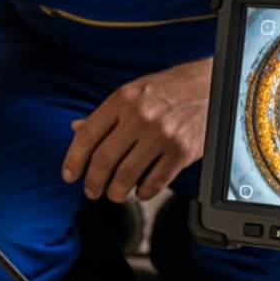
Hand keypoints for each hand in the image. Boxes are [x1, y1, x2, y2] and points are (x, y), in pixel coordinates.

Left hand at [61, 58, 211, 202]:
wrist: (211, 85)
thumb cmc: (168, 89)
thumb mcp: (132, 92)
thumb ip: (105, 114)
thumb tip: (76, 129)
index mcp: (122, 100)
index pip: (87, 136)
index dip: (74, 160)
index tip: (69, 176)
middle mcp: (139, 117)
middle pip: (104, 160)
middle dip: (93, 182)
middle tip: (91, 191)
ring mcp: (161, 135)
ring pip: (126, 176)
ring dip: (116, 192)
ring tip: (115, 194)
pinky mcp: (181, 152)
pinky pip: (155, 182)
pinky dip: (143, 192)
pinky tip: (140, 191)